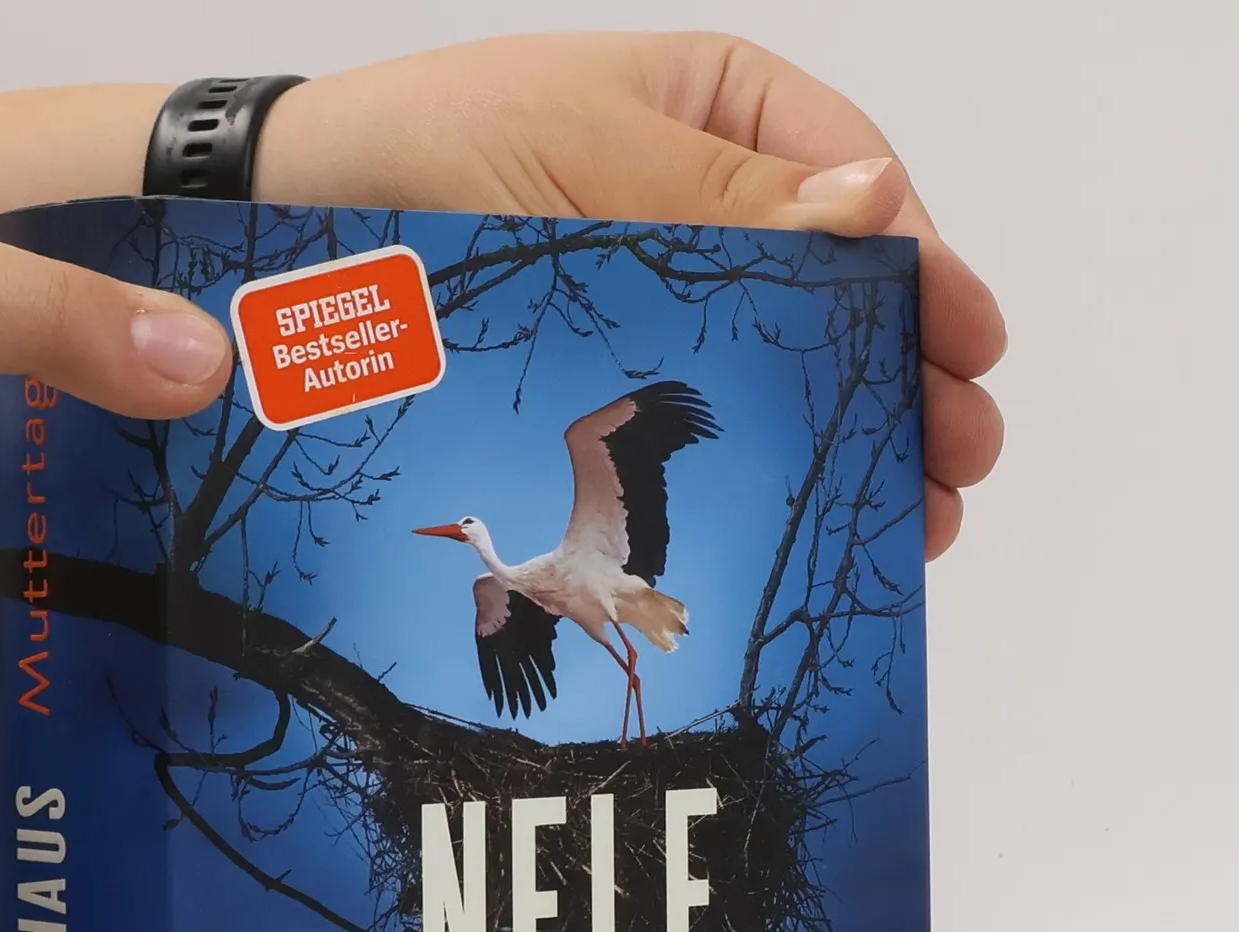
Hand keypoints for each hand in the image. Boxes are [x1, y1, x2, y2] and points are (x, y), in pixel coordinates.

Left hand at [259, 33, 1004, 557]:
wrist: (270, 229)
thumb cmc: (414, 154)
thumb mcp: (575, 151)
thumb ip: (718, 198)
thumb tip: (872, 216)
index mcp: (711, 113)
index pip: (851, 187)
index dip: (920, 271)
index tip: (967, 347)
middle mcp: (696, 208)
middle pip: (834, 292)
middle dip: (901, 374)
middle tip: (954, 460)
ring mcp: (653, 300)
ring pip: (777, 367)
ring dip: (848, 434)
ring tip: (906, 510)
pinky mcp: (599, 381)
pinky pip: (698, 424)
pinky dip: (754, 467)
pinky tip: (797, 507)